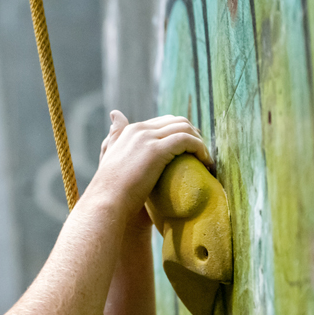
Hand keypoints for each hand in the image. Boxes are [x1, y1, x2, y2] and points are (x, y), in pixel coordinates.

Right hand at [90, 111, 212, 218]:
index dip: (181, 133)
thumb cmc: (111, 189)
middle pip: (177, 121)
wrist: (107, 200)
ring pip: (184, 128)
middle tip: (203, 153)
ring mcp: (147, 138)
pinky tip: (205, 162)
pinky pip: (187, 140)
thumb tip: (115, 114)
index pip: (163, 122)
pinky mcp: (157, 150)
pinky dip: (200, 148)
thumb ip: (114, 137)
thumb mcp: (110, 155)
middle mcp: (139, 130)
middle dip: (194, 134)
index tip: (191, 149)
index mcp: (130, 130)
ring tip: (206, 159)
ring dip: (200, 141)